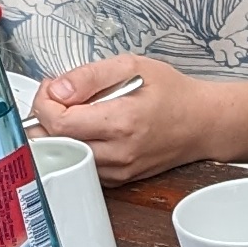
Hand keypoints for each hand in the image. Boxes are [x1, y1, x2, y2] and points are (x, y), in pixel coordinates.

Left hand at [29, 54, 211, 180]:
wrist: (203, 123)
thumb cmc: (173, 94)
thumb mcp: (132, 66)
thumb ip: (89, 75)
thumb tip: (57, 89)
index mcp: (121, 122)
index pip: (59, 122)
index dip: (44, 103)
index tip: (51, 88)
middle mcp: (119, 152)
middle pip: (55, 144)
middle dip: (44, 118)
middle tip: (56, 97)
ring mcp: (118, 171)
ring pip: (66, 157)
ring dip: (58, 134)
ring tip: (73, 111)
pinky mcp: (118, 180)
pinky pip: (81, 166)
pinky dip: (75, 147)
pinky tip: (87, 129)